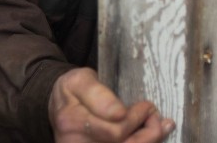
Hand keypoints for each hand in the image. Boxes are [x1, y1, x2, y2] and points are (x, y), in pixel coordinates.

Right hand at [48, 68, 174, 142]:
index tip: (148, 106)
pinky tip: (151, 138)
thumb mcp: (81, 79)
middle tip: (156, 115)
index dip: (137, 119)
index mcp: (72, 119)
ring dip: (147, 141)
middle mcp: (75, 142)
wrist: (57, 109)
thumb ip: (99, 93)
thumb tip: (120, 113)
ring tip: (159, 127)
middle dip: (147, 132)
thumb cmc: (72, 91)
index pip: (114, 129)